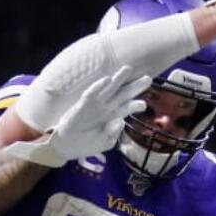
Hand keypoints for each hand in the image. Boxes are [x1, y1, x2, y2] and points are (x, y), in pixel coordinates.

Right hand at [8, 66, 149, 167]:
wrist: (67, 146)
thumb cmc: (87, 144)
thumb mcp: (104, 143)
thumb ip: (113, 134)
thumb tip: (121, 121)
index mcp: (113, 117)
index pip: (128, 108)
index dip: (136, 104)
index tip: (144, 104)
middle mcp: (107, 108)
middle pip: (123, 94)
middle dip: (135, 87)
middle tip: (148, 79)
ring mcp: (95, 105)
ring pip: (109, 89)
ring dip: (118, 79)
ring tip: (128, 69)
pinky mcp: (83, 104)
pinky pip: (91, 94)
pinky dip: (98, 86)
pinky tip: (106, 80)